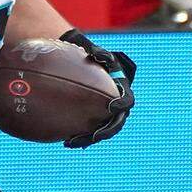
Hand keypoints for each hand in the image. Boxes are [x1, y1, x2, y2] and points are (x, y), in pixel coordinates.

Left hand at [60, 29, 136, 147]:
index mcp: (122, 91)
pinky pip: (88, 131)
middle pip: (115, 124)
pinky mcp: (92, 119)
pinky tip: (65, 141)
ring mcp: (104, 115)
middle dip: (105, 132)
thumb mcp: (93, 50)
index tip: (112, 108)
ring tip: (72, 142)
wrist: (80, 61)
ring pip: (100, 132)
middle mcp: (116, 107)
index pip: (127, 101)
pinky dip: (79, 137)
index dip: (121, 105)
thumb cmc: (89, 54)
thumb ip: (98, 52)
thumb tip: (98, 56)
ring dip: (88, 139)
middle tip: (94, 136)